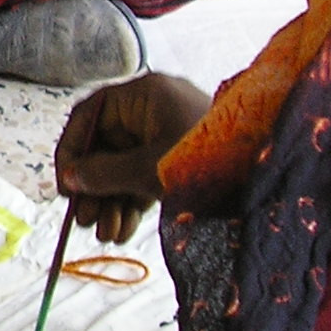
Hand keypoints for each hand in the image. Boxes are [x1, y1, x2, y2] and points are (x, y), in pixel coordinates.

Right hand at [53, 72, 210, 243]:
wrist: (267, 175)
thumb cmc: (206, 159)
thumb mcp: (149, 169)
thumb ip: (105, 174)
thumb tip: (69, 180)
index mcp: (143, 94)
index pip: (89, 116)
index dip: (71, 151)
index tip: (64, 186)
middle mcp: (151, 110)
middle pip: (105, 147)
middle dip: (94, 188)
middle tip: (83, 222)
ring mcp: (166, 134)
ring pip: (124, 167)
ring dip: (112, 202)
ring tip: (107, 236)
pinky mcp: (179, 159)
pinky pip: (144, 177)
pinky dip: (132, 203)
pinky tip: (123, 231)